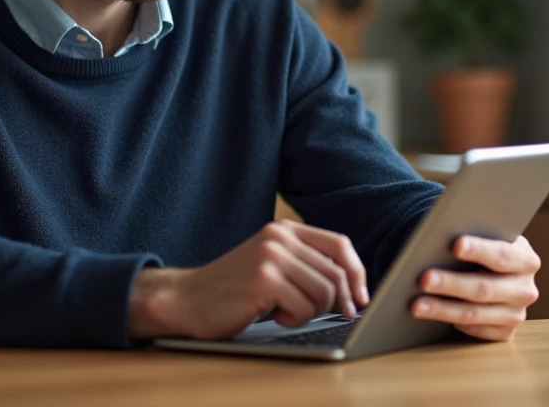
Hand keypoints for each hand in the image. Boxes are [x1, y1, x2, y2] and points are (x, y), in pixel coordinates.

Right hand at [129, 220, 369, 339]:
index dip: (357, 273)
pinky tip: (273, 315)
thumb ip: (305, 263)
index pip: (340, 245)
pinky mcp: (263, 280)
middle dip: (335, 302)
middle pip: (335, 273)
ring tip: (287, 311)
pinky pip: (303, 307)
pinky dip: (294, 320)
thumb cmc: (234, 288)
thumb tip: (353, 287)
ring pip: (324, 292)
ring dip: (311, 312)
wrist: (188, 298)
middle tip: (318, 315)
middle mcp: (279, 237)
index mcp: (284, 229)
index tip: (361, 297)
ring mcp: (270, 256)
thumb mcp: (272, 263)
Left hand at [411, 235, 540, 341]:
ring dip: (443, 309)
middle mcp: (525, 289)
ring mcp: (517, 314)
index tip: (455, 245)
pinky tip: (433, 316)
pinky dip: (454, 323)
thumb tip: (438, 238)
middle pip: (485, 288)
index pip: (502, 255)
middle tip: (424, 278)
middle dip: (452, 283)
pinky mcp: (506, 332)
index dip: (479, 250)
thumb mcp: (483, 237)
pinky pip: (477, 331)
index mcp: (525, 259)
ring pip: (476, 313)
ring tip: (417, 304)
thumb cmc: (479, 249)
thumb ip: (470, 236)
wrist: (490, 270)